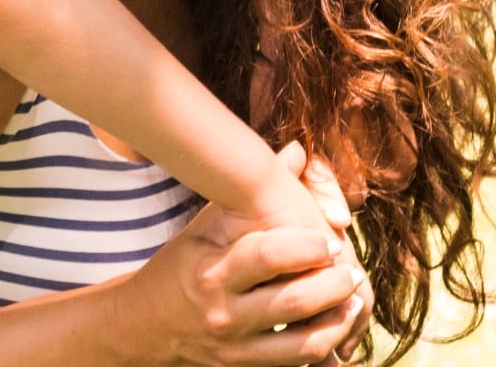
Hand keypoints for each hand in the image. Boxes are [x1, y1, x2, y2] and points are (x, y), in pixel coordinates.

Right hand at [121, 143, 365, 366]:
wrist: (144, 325)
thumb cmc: (182, 266)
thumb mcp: (206, 229)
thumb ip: (249, 195)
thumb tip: (296, 150)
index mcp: (210, 272)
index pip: (265, 258)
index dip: (304, 248)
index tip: (330, 241)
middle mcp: (222, 313)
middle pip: (292, 303)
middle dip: (331, 286)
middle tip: (350, 271)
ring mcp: (234, 347)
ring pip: (303, 344)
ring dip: (336, 322)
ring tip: (351, 301)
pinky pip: (296, 364)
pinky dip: (323, 350)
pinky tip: (336, 330)